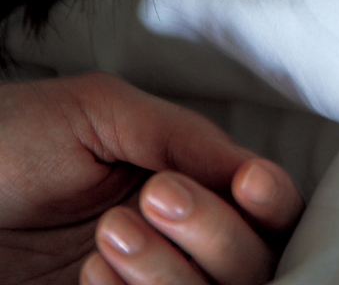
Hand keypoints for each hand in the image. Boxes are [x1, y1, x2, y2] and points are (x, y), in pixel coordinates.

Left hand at [0, 72, 302, 284]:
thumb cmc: (15, 136)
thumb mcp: (103, 112)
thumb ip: (182, 136)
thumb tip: (256, 171)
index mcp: (190, 178)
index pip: (267, 205)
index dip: (272, 202)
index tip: (247, 186)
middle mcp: (181, 239)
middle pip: (252, 262)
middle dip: (214, 233)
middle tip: (154, 200)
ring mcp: (144, 283)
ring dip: (169, 273)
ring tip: (110, 233)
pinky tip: (91, 274)